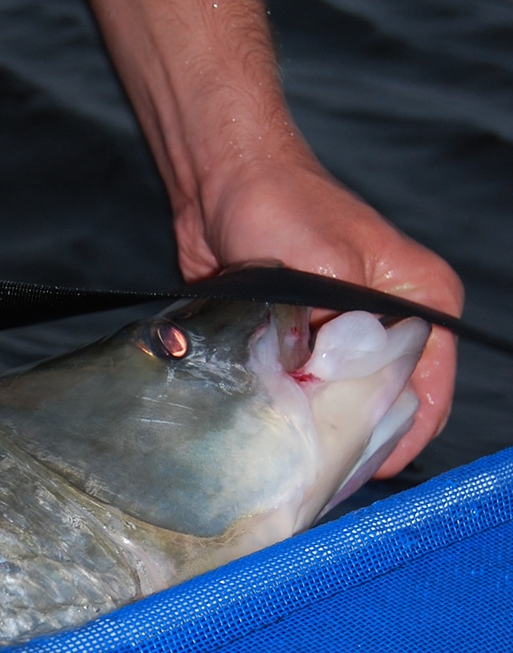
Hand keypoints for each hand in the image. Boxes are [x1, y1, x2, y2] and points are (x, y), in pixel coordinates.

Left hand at [176, 146, 463, 476]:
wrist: (224, 183)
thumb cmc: (281, 207)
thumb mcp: (322, 268)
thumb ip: (336, 333)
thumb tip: (319, 393)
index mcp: (422, 301)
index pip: (428, 393)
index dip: (394, 437)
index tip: (349, 467)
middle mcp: (392, 323)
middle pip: (386, 403)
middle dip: (353, 436)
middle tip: (312, 468)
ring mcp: (346, 333)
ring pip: (342, 401)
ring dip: (317, 424)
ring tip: (289, 453)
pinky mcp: (304, 339)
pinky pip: (306, 390)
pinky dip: (290, 408)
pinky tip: (269, 427)